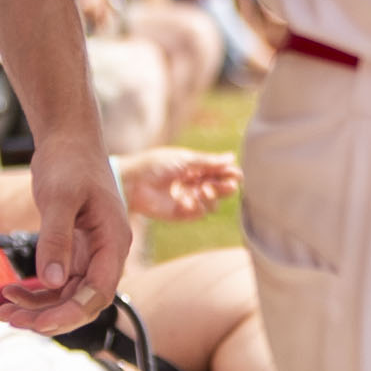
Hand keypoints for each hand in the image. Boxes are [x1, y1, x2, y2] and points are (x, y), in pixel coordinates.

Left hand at [0, 145, 133, 334]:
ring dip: (39, 308)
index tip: (40, 323)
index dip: (72, 313)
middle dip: (50, 316)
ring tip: (4, 309)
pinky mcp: (76, 250)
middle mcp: (107, 252)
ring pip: (69, 296)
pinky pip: (60, 282)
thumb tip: (51, 281)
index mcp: (113, 241)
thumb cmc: (69, 161)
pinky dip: (38, 292)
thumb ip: (56, 239)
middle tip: (11, 319)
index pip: (99, 292)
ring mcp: (92, 253)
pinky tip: (11, 291)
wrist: (68, 138)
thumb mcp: (59, 197)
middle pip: (84, 301)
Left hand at [116, 147, 238, 222]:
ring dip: (213, 196)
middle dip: (226, 186)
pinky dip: (198, 206)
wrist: (133, 182)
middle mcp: (193, 183)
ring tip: (204, 190)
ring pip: (212, 202)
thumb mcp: (185, 159)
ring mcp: (188, 199)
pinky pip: (199, 212)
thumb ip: (208, 161)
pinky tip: (188, 200)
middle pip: (219, 187)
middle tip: (230, 184)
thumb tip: (232, 158)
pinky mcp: (181, 213)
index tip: (236, 174)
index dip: (228, 173)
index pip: (218, 171)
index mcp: (194, 167)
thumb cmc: (156, 165)